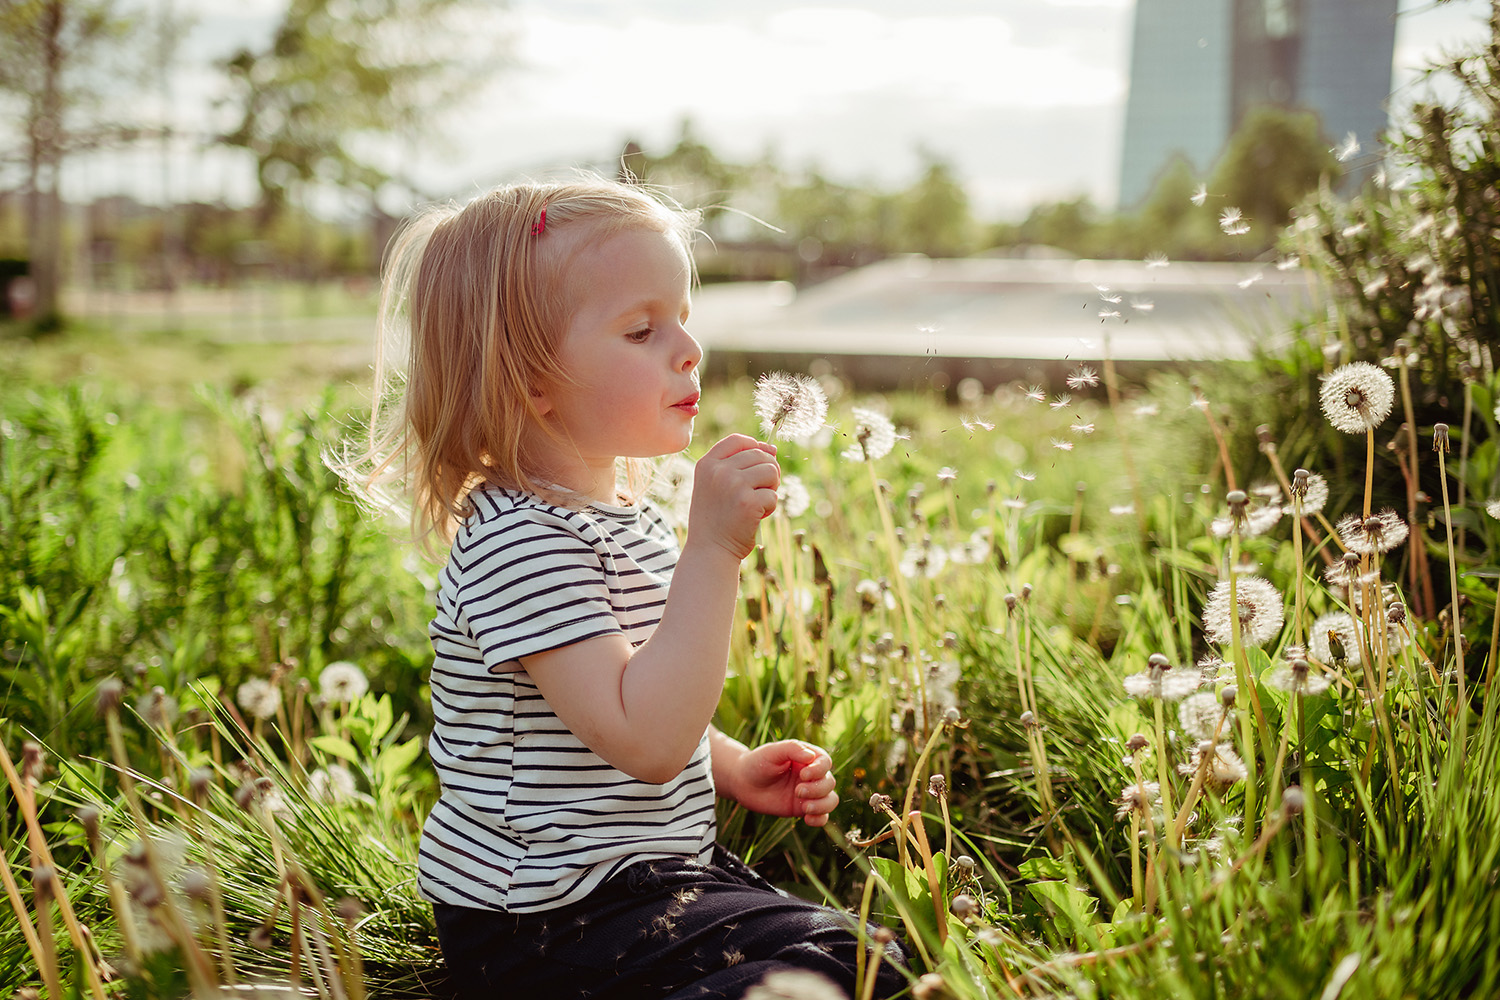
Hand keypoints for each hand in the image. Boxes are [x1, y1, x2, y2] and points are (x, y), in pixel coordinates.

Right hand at [688, 434, 778, 559]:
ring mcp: (734, 485)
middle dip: (766, 473)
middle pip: (761, 455)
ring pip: (771, 471)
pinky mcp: (749, 502)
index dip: (754, 447)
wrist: (709, 551)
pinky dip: (769, 508)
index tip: (756, 464)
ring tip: (756, 504)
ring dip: (770, 489)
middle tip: (757, 493)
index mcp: (707, 464)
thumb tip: (772, 448)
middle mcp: (719, 470)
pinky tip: (754, 518)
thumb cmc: (716, 518)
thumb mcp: (716, 486)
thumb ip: (738, 465)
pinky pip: (773, 495)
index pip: (738, 440)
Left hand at [725, 740, 838, 825]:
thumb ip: (791, 749)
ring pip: (830, 800)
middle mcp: (812, 775)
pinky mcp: (803, 809)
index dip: (819, 770)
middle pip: (829, 782)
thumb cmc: (758, 762)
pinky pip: (822, 816)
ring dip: (822, 805)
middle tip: (797, 791)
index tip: (803, 774)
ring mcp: (809, 793)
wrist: (743, 783)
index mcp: (808, 757)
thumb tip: (811, 756)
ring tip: (805, 808)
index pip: (826, 762)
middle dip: (817, 789)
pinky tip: (807, 819)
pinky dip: (820, 819)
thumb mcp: (772, 752)